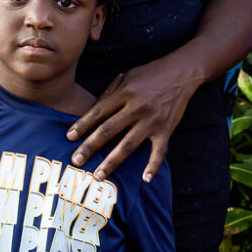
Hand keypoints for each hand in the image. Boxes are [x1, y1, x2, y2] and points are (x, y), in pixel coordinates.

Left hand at [67, 58, 198, 181]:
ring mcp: (152, 121)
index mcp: (124, 93)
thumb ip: (109, 92)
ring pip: (128, 145)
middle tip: (76, 161)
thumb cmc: (151, 74)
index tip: (69, 137)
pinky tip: (144, 179)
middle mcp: (137, 108)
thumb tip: (92, 110)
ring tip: (99, 175)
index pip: (98, 111)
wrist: (182, 72)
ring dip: (112, 161)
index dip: (82, 125)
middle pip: (109, 130)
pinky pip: (159, 151)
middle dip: (90, 147)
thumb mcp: (126, 75)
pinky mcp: (166, 130)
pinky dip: (153, 166)